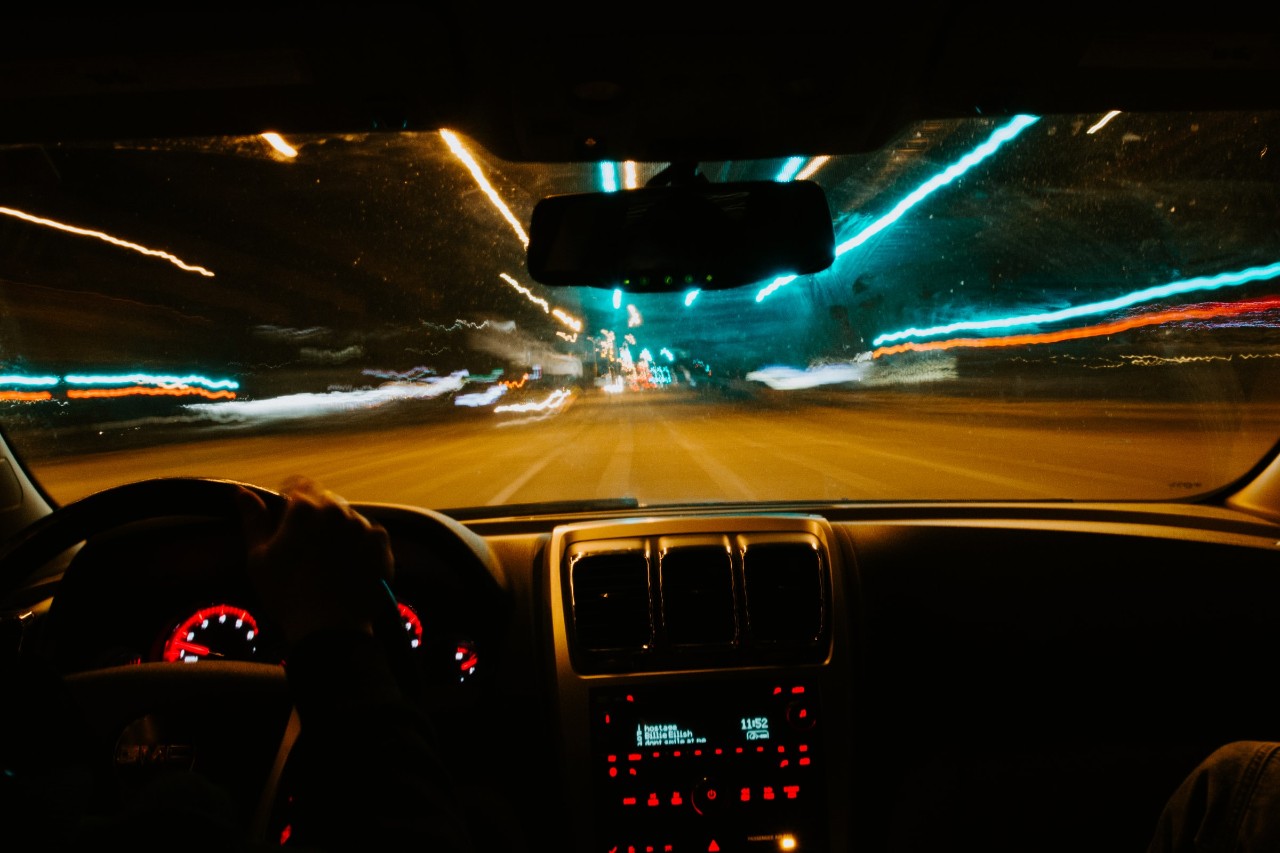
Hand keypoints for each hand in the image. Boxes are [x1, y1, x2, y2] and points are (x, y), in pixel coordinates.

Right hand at [237, 476, 393, 646]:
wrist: (329, 627)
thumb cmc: (286, 594)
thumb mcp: (258, 557)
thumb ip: (253, 519)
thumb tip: (241, 491)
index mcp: (304, 508)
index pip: (298, 486)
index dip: (291, 500)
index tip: (289, 519)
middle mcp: (336, 509)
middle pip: (325, 501)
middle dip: (316, 516)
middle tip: (307, 547)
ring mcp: (362, 524)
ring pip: (348, 517)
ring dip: (339, 529)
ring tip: (329, 561)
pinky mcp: (381, 542)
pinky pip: (369, 534)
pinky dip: (361, 544)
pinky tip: (349, 565)